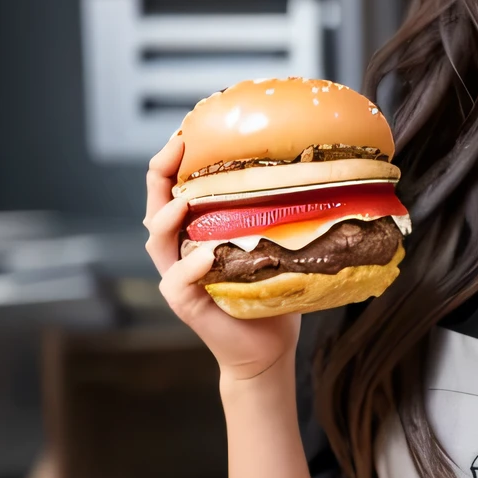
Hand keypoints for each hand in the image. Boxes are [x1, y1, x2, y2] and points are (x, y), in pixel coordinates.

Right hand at [144, 135, 299, 381]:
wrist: (269, 347)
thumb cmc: (274, 292)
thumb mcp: (278, 246)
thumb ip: (282, 216)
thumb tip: (322, 175)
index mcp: (197, 231)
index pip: (175, 188)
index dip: (175, 160)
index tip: (189, 130)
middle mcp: (181, 250)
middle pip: (155, 205)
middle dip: (161, 173)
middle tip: (177, 146)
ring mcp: (178, 277)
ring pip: (157, 241)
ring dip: (168, 218)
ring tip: (183, 201)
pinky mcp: (185, 304)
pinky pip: (176, 284)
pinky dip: (188, 269)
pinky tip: (204, 256)